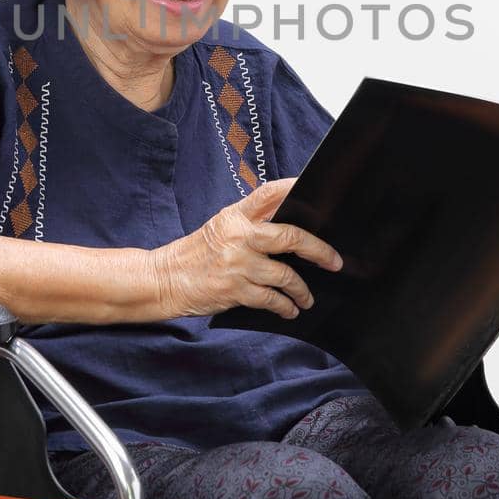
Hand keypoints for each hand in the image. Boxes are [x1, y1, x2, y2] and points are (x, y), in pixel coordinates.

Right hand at [150, 178, 343, 319]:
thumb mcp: (220, 228)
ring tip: (307, 298)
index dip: (295, 188)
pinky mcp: (234, 290)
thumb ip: (250, 224)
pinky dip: (285, 306)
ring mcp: (237, 264)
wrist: (164, 279)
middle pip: (290, 237)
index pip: (269, 193)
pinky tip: (290, 309)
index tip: (319, 193)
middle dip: (319, 251)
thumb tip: (288, 226)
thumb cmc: (195, 254)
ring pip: (285, 275)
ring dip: (302, 290)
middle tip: (334, 262)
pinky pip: (271, 299)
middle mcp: (239, 237)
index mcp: (235, 216)